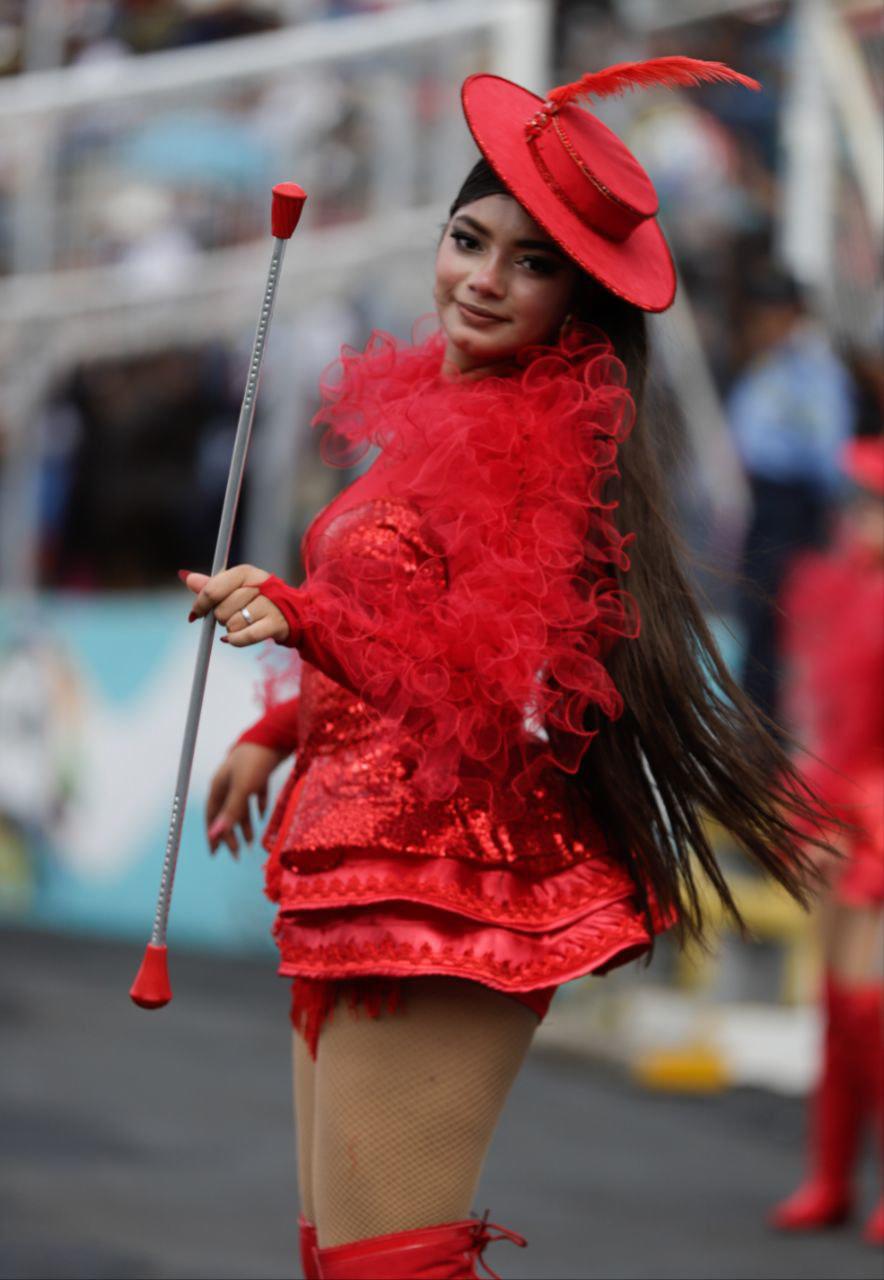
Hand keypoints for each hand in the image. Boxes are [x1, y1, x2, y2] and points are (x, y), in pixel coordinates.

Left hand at [181, 565, 288, 645]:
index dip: (200, 604)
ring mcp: (269, 605)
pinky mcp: (275, 624)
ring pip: (232, 624)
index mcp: (245, 572)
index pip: (213, 589)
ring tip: (243, 623)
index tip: (196, 614)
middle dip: (221, 617)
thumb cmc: (257, 597)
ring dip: (232, 629)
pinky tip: (236, 637)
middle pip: (221, 610)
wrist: (291, 610)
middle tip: (231, 615)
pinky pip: (245, 637)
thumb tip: (187, 578)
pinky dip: (236, 640)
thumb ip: (211, 584)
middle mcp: (258, 585)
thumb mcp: (235, 586)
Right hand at [206, 741, 285, 855]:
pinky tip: (262, 816)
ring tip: (250, 842)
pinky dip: (257, 806)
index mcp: (219, 785)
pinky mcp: (258, 773)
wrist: (274, 735)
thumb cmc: (255, 761)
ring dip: (244, 824)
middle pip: (225, 813)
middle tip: (235, 855)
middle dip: (230, 834)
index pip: (212, 815)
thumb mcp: (243, 788)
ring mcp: (243, 777)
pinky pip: (255, 794)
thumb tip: (214, 836)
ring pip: (240, 806)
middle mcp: (228, 782)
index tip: (215, 854)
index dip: (213, 835)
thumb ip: (230, 812)